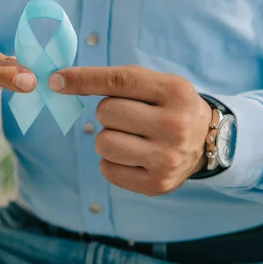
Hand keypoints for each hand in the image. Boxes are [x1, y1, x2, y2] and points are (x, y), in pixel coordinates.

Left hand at [49, 65, 210, 195]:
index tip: (55, 80)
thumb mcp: (154, 83)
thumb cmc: (168, 106)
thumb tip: (60, 81)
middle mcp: (174, 125)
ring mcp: (167, 158)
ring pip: (103, 143)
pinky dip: (111, 161)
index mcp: (174, 91)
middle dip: (107, 112)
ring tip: (130, 137)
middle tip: (128, 117)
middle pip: (105, 113)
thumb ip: (114, 79)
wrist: (207, 141)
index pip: (119, 82)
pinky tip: (132, 155)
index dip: (83, 79)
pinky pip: (107, 169)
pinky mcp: (157, 184)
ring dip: (107, 137)